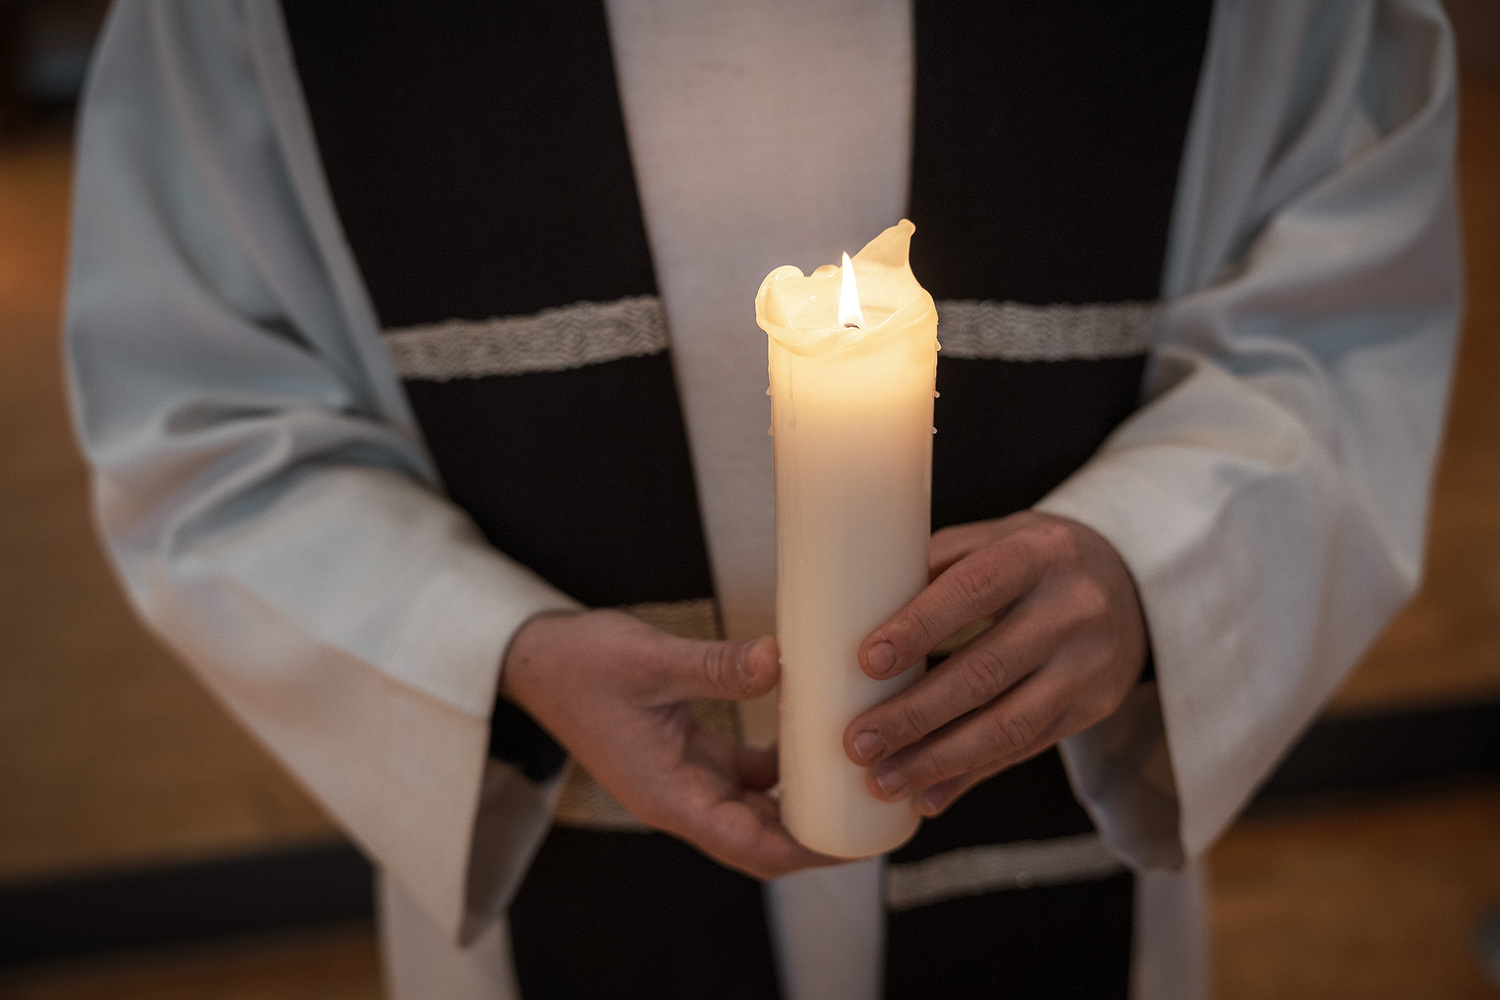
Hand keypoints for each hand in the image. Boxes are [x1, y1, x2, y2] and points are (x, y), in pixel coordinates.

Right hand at [500, 609, 836, 879]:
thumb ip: (717, 666)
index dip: (807, 852)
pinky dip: (782, 767)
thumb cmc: (581, 665)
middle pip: (760, 842)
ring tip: (856, 779)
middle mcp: (680, 800)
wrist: (538, 659)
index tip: (855, 843)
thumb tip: (779, 660)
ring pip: (756, 812)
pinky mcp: (690, 757)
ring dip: (802, 804)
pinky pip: (746, 777)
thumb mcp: (651, 660)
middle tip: (873, 811)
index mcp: (669, 796)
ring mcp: (686, 780)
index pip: (750, 847)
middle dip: (816, 838)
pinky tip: (813, 736)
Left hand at [842, 511, 1146, 816]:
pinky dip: (972, 776)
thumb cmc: (1031, 559)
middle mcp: (1072, 609)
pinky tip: (929, 797)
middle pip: (986, 671)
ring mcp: (1088, 664)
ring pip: (1009, 725)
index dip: (919, 628)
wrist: (1128, 581)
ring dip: (939, 761)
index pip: (973, 591)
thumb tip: (847, 612)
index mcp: (1037, 553)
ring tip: (883, 782)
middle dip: (915, 715)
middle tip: (858, 743)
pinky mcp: (1094, 708)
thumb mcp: (993, 540)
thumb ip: (933, 570)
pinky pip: (1027, 750)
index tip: (867, 662)